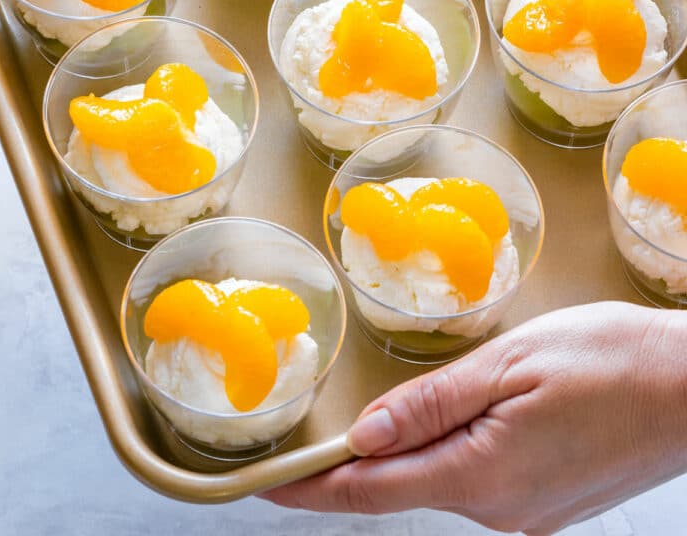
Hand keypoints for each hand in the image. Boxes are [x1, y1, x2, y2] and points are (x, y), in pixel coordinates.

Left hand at [263, 302, 686, 533]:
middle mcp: (501, 512)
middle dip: (369, 455)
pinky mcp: (549, 505)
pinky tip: (486, 413)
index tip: (266, 486)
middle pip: (407, 484)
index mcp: (481, 475)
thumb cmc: (611, 360)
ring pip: (446, 478)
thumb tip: (366, 436)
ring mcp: (529, 516)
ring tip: (445, 395)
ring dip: (423, 445)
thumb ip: (431, 405)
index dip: (312, 489)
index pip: (371, 491)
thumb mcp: (510, 365)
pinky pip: (483, 479)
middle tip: (336, 421)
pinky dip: (460, 450)